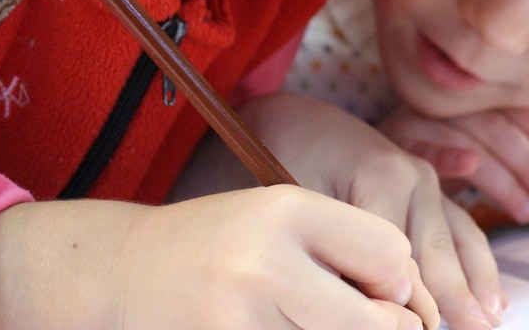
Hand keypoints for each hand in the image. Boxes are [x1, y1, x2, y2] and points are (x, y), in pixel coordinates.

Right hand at [0, 186, 434, 329]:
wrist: (116, 272)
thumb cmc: (215, 243)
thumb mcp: (277, 216)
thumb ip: (345, 245)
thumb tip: (412, 306)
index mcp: (287, 210)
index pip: (393, 253)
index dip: (394, 278)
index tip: (371, 286)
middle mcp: (266, 264)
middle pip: (381, 323)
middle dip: (385, 327)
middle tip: (363, 318)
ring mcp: (241, 318)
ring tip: (307, 315)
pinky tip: (278, 325)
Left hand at [240, 93, 507, 328]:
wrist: (296, 120)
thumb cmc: (287, 157)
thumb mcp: (299, 199)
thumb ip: (334, 245)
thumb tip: (360, 297)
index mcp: (385, 177)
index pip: (399, 254)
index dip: (404, 299)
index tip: (413, 327)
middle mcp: (417, 178)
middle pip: (438, 252)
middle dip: (456, 298)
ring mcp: (428, 183)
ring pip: (460, 243)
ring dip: (478, 286)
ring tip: (492, 322)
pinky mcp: (430, 192)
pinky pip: (462, 232)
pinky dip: (478, 266)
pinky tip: (494, 297)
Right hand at [378, 104, 528, 223]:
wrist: (343, 156)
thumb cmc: (419, 162)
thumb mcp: (462, 153)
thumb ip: (499, 150)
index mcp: (457, 100)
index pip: (504, 106)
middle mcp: (437, 105)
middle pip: (490, 124)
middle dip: (525, 159)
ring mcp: (413, 122)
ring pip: (467, 138)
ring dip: (502, 173)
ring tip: (528, 207)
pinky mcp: (389, 145)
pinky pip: (423, 148)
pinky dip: (448, 154)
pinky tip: (469, 165)